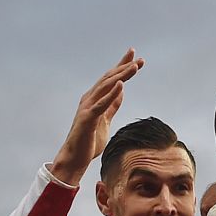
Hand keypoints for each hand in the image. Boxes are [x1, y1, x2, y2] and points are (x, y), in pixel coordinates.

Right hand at [50, 49, 141, 185]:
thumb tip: (121, 92)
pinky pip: (101, 104)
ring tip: (134, 67)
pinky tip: (121, 84)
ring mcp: (87, 107)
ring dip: (121, 76)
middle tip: (139, 58)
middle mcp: (90, 98)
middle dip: (124, 67)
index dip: (122, 67)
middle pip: (109, 78)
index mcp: (95, 98)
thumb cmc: (89, 140)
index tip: (135, 57)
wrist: (75, 158)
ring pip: (106, 87)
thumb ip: (112, 106)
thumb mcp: (105, 120)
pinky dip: (111, 93)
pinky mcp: (87, 118)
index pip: (111, 79)